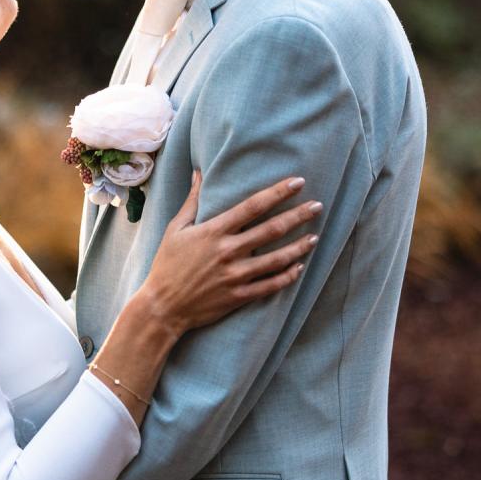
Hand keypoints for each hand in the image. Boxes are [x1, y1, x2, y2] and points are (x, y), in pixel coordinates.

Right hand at [143, 172, 320, 332]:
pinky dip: (287, 276)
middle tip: (317, 206)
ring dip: (299, 247)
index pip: (252, 206)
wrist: (162, 307)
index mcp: (213, 231)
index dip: (277, 192)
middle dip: (298, 216)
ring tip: (315, 237)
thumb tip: (199, 172)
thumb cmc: (166, 265)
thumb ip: (192, 201)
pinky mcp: (238, 296)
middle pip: (272, 230)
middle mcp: (228, 252)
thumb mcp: (175, 229)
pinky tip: (299, 267)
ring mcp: (235, 276)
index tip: (298, 182)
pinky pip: (270, 286)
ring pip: (276, 259)